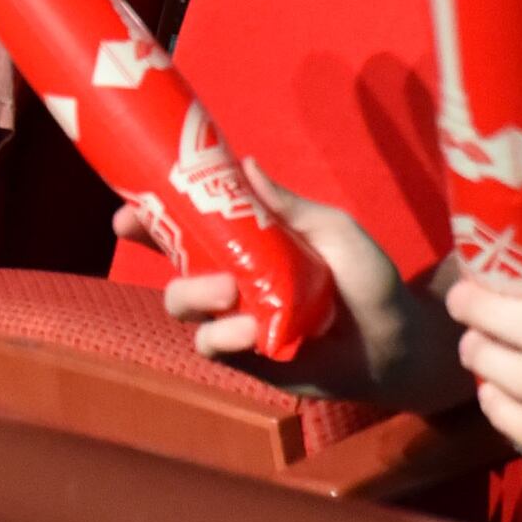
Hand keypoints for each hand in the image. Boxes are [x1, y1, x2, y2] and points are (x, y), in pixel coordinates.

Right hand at [140, 165, 442, 404]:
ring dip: (194, 292)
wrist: (393, 340)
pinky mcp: (245, 358)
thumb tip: (246, 163)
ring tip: (229, 290)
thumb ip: (289, 205)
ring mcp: (235, 319)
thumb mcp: (332, 230)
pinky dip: (223, 334)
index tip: (128, 206)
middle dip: (155, 246)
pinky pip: (211, 345)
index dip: (154, 215)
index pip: (190, 225)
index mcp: (248, 243)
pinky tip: (251, 328)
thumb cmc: (366, 279)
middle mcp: (233, 279)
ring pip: (182, 304)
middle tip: (161, 236)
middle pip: (172, 262)